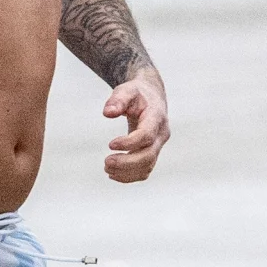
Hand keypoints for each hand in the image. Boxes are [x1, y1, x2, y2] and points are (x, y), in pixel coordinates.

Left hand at [101, 68, 169, 182]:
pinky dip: (129, 176)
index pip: (147, 136)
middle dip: (127, 163)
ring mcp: (159, 146)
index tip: (110, 144)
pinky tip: (113, 173)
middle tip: (106, 162)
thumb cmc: (137, 94)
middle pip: (148, 156)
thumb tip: (107, 113)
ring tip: (106, 167)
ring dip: (126, 172)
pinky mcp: (153, 153)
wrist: (151, 97)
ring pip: (147, 166)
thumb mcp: (127, 90)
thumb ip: (118, 99)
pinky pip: (144, 170)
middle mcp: (161, 134)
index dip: (129, 143)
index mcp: (157, 117)